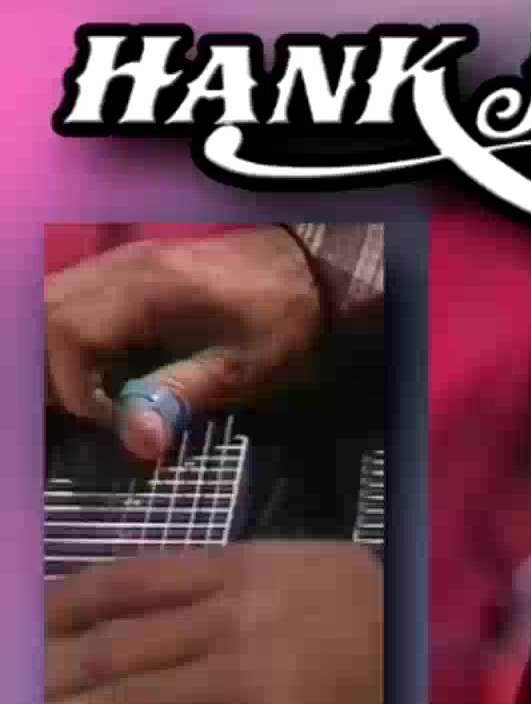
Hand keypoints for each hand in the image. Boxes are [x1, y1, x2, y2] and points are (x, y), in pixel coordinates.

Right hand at [45, 227, 324, 460]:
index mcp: (148, 289)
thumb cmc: (283, 320)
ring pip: (52, 301)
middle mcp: (122, 266)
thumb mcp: (243, 367)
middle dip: (54, 371)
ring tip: (97, 393)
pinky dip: (71, 335)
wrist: (311, 267)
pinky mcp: (128, 267)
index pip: (67, 333)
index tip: (112, 420)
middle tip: (97, 410)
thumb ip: (181, 396)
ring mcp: (121, 261)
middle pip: (46, 312)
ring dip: (59, 352)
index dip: (72, 387)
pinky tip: (105, 367)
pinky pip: (73, 296)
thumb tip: (138, 442)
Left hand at [45, 542, 383, 703]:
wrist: (459, 673)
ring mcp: (251, 682)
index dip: (63, 605)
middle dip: (47, 675)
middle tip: (13, 693)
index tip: (26, 622)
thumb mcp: (319, 573)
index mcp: (252, 568)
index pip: (130, 580)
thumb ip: (239, 581)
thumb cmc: (390, 626)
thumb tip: (145, 605)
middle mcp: (241, 618)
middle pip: (113, 646)